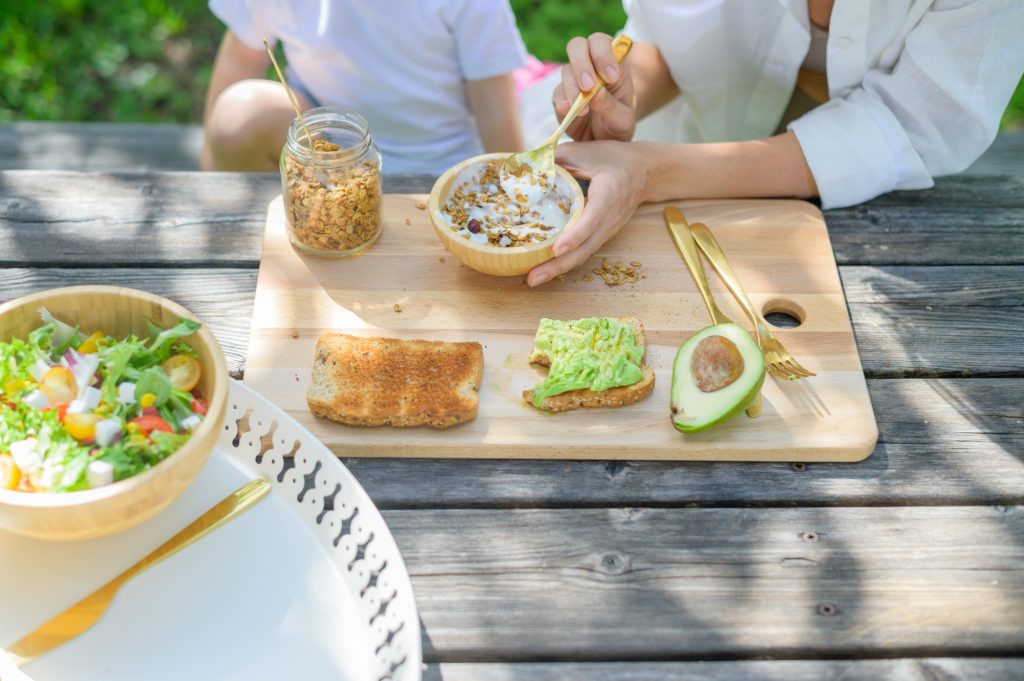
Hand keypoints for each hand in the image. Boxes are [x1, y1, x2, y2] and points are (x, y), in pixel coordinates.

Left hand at [527, 141, 648, 286]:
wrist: (644, 171)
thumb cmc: (613, 157)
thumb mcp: (584, 151)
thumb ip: (556, 158)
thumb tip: (525, 166)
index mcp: (608, 193)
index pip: (592, 218)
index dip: (575, 235)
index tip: (557, 249)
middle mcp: (609, 218)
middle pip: (585, 248)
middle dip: (559, 265)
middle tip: (533, 278)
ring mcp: (607, 230)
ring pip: (584, 254)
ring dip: (559, 269)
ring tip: (534, 279)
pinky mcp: (602, 235)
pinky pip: (584, 251)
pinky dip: (566, 262)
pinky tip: (546, 269)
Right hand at [553, 33, 636, 141]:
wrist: (603, 140)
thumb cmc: (618, 124)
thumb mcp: (623, 120)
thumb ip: (611, 106)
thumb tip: (594, 94)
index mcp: (612, 62)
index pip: (602, 42)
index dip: (603, 55)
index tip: (610, 78)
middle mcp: (590, 65)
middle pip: (578, 45)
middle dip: (582, 64)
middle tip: (588, 86)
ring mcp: (573, 79)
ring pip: (566, 70)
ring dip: (573, 88)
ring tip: (584, 110)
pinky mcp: (560, 96)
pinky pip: (557, 93)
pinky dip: (563, 102)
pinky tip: (570, 112)